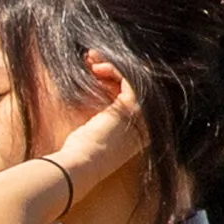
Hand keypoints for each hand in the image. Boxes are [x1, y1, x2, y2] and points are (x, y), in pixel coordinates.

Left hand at [44, 69, 145, 199]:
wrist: (80, 165)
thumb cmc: (80, 152)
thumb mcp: (91, 126)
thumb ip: (98, 109)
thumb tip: (90, 82)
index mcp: (136, 129)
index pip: (126, 94)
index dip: (111, 79)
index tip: (92, 69)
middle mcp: (144, 123)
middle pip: (131, 84)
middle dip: (112, 67)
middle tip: (91, 59)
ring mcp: (141, 116)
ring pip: (133, 78)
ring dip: (111, 64)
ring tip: (90, 59)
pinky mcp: (133, 107)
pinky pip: (130, 77)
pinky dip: (115, 67)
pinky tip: (97, 67)